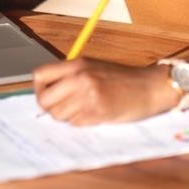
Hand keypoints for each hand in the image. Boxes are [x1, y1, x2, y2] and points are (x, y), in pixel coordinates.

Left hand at [33, 59, 179, 124]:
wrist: (149, 87)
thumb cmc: (123, 79)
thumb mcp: (94, 67)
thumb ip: (70, 76)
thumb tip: (45, 92)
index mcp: (77, 64)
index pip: (39, 75)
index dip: (40, 88)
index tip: (48, 94)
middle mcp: (80, 78)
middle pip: (44, 100)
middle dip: (50, 108)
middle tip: (62, 108)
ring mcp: (88, 96)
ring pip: (58, 115)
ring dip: (67, 117)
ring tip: (82, 110)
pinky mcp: (97, 112)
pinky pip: (74, 123)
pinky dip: (81, 122)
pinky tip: (94, 114)